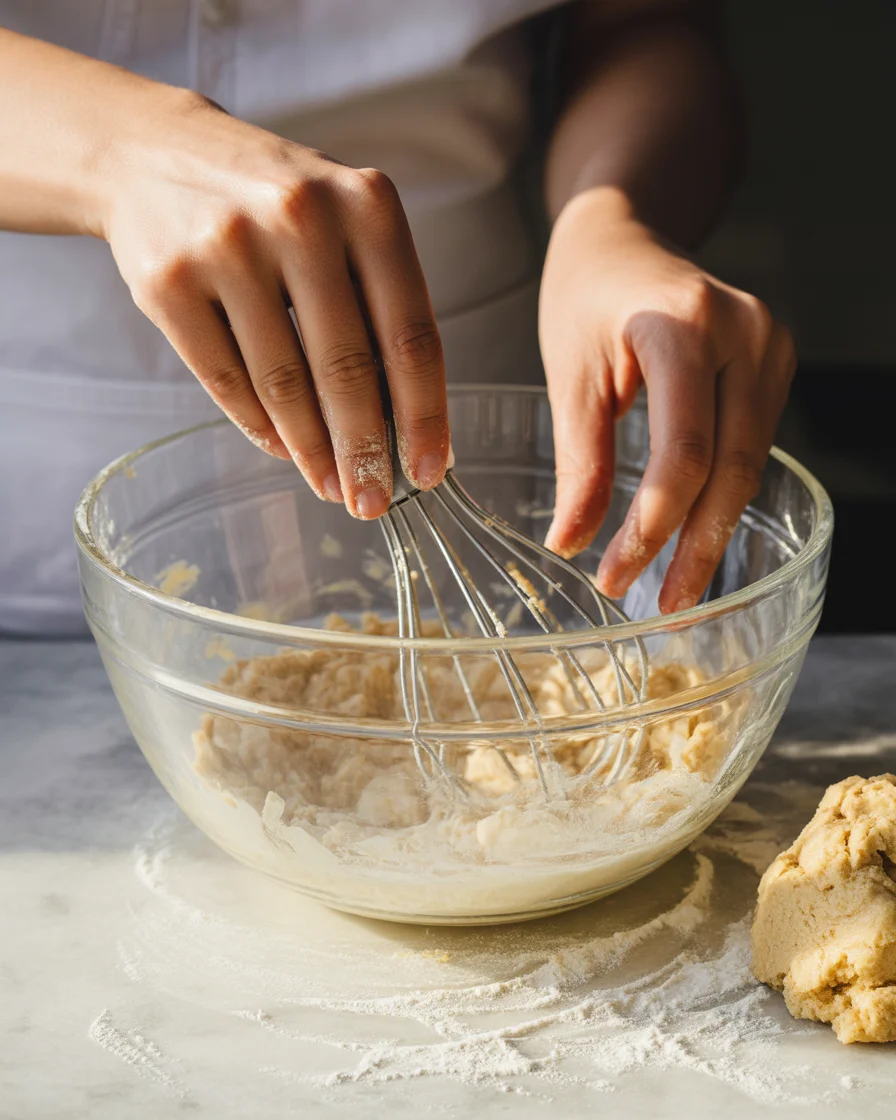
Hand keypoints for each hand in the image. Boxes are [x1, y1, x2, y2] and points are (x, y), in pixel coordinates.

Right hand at [97, 90, 448, 517]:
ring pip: (284, 384)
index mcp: (367, 205)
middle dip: (365, 451)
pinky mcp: (168, 282)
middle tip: (373, 502)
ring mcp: (228, 248)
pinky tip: (282, 450)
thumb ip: (382, 305)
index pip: (411, 335)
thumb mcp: (346, 222)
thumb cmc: (277, 202)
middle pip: (347, 369)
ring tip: (330, 486)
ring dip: (312, 451)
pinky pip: (226, 381)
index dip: (424, 415)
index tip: (428, 472)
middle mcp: (300, 218)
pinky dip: (259, 427)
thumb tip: (409, 424)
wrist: (155, 154)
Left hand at [539, 187, 795, 612]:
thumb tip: (572, 547)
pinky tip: (694, 535)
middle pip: (731, 466)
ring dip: (711, 529)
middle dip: (694, 545)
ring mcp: (770, 342)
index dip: (652, 525)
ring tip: (674, 587)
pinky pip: (752, 443)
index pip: (683, 450)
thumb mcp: (568, 375)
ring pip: (750, 463)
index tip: (614, 577)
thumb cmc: (584, 296)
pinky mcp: (774, 361)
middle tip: (662, 609)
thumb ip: (578, 461)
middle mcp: (744, 330)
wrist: (623, 234)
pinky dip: (721, 494)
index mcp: (682, 324)